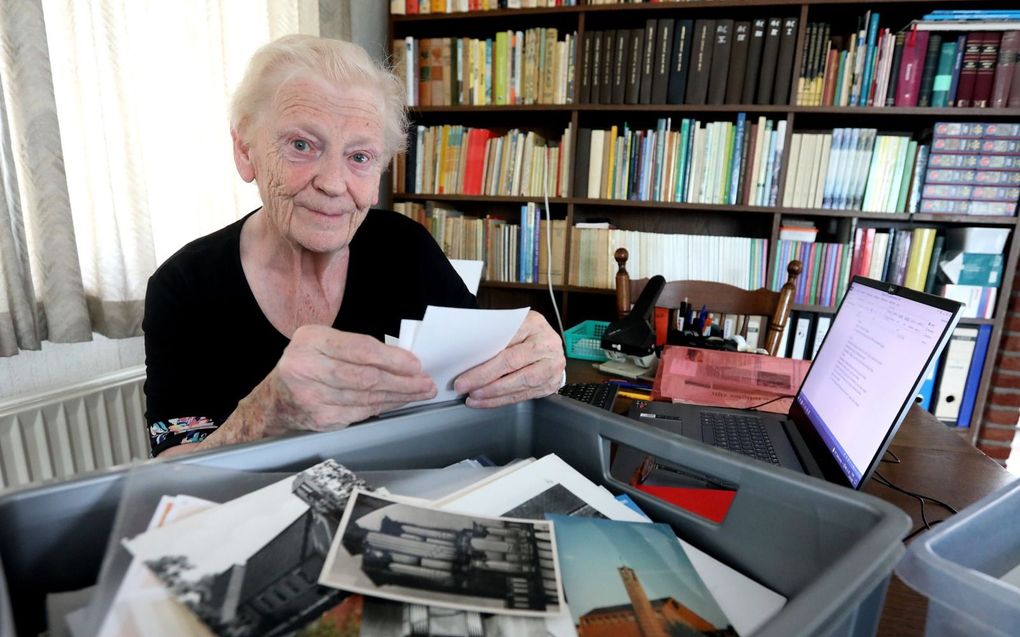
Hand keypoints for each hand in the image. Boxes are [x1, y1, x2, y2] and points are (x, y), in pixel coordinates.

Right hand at [250, 325, 436, 435]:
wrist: (274, 400)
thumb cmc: (306, 363)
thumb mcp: (322, 341)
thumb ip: (354, 346)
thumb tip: (400, 358)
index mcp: (311, 341)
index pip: (359, 350)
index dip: (392, 358)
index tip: (416, 364)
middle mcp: (307, 368)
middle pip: (366, 378)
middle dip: (402, 381)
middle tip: (425, 382)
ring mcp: (312, 397)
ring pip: (367, 398)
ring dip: (399, 396)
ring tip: (420, 392)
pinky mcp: (320, 419)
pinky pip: (361, 412)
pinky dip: (384, 407)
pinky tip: (399, 402)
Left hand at [453, 311, 564, 407]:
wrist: (549, 345)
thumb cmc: (525, 335)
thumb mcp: (511, 327)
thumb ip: (494, 337)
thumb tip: (466, 357)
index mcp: (534, 324)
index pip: (506, 344)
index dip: (484, 362)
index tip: (463, 374)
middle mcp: (547, 345)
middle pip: (513, 364)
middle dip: (485, 379)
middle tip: (464, 387)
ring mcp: (552, 366)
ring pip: (520, 383)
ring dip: (493, 394)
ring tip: (473, 397)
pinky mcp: (550, 384)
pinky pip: (524, 395)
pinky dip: (502, 400)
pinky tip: (487, 402)